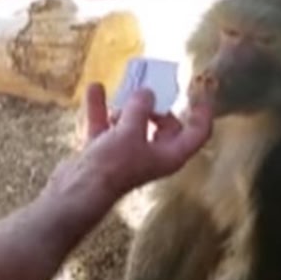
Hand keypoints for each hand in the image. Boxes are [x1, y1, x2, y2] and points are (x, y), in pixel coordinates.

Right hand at [79, 82, 212, 195]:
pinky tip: (95, 89)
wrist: (77, 190)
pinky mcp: (104, 153)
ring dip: (128, 107)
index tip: (200, 93)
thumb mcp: (130, 131)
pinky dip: (102, 109)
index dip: (202, 113)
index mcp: (170, 155)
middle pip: (166, 127)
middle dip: (158, 108)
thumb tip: (146, 92)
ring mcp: (127, 154)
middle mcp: (152, 155)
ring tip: (123, 89)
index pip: (197, 134)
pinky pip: (107, 126)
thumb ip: (140, 108)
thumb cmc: (113, 164)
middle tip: (149, 91)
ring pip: (135, 126)